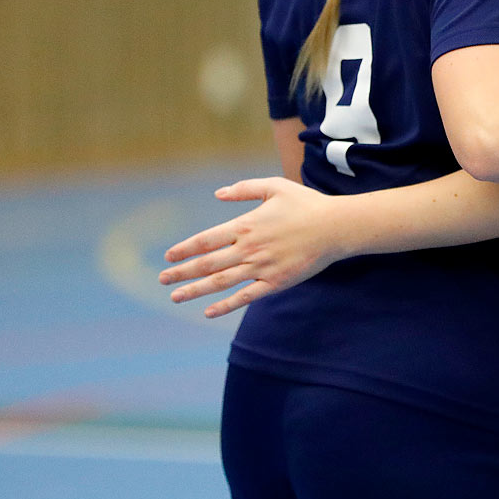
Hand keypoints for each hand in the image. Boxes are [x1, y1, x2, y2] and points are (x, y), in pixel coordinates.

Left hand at [159, 177, 348, 317]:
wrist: (336, 227)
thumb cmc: (306, 204)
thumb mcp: (275, 186)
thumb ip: (244, 188)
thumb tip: (218, 193)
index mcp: (246, 225)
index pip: (206, 240)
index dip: (185, 249)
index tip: (168, 257)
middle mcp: (249, 249)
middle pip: (208, 263)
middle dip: (182, 272)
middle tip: (163, 279)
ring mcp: (262, 268)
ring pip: (221, 282)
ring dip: (196, 290)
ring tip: (176, 296)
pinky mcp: (276, 282)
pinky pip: (246, 297)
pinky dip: (226, 305)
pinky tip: (209, 312)